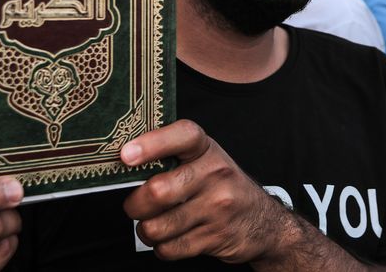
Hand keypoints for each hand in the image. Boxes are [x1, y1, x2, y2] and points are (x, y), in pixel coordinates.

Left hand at [122, 120, 289, 263]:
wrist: (263, 221)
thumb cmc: (222, 184)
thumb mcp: (204, 159)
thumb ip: (171, 156)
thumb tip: (123, 164)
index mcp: (207, 149)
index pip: (183, 136)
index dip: (152, 143)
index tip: (126, 155)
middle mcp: (215, 174)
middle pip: (158, 191)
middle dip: (134, 205)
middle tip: (135, 205)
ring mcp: (218, 207)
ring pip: (158, 226)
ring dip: (146, 230)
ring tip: (152, 224)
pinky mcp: (215, 237)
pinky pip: (170, 249)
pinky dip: (161, 247)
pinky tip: (170, 237)